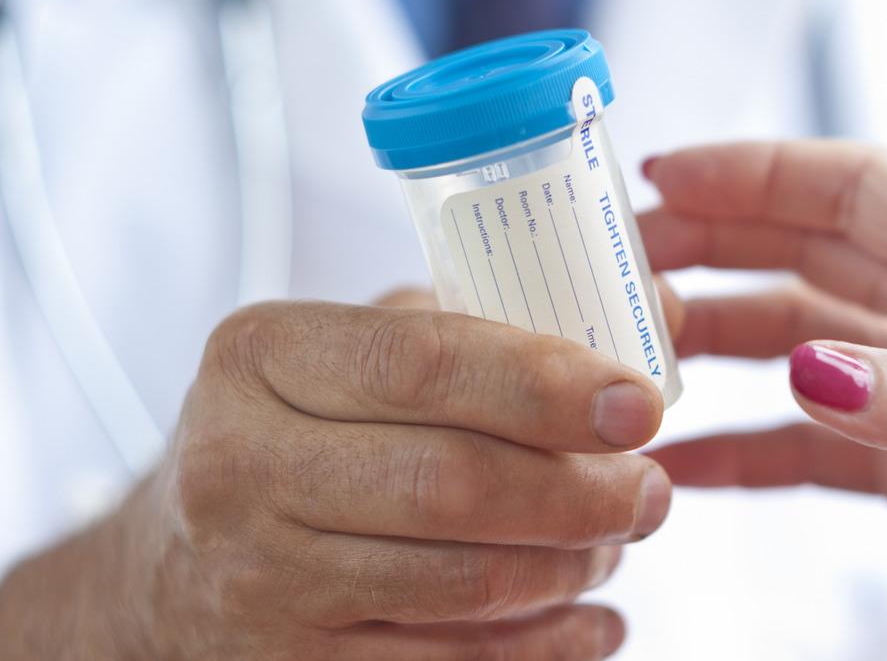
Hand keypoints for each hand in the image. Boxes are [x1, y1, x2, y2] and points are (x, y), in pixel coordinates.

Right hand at [0, 291, 669, 659]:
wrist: (178, 559)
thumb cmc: (305, 431)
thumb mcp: (364, 350)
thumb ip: (493, 323)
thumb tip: (655, 313)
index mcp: (264, 354)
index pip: (427, 362)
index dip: (548, 386)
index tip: (640, 406)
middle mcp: (241, 464)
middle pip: (452, 484)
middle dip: (582, 493)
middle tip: (650, 491)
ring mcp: (258, 578)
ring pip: (464, 585)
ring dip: (572, 567)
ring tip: (615, 543)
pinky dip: (546, 646)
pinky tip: (590, 617)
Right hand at [640, 142, 886, 659]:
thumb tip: (809, 371)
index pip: (855, 189)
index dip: (760, 171)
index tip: (670, 177)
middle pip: (806, 253)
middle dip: (715, 243)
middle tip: (630, 257)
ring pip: (793, 342)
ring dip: (718, 341)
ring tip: (641, 355)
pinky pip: (806, 447)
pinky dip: (744, 451)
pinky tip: (691, 468)